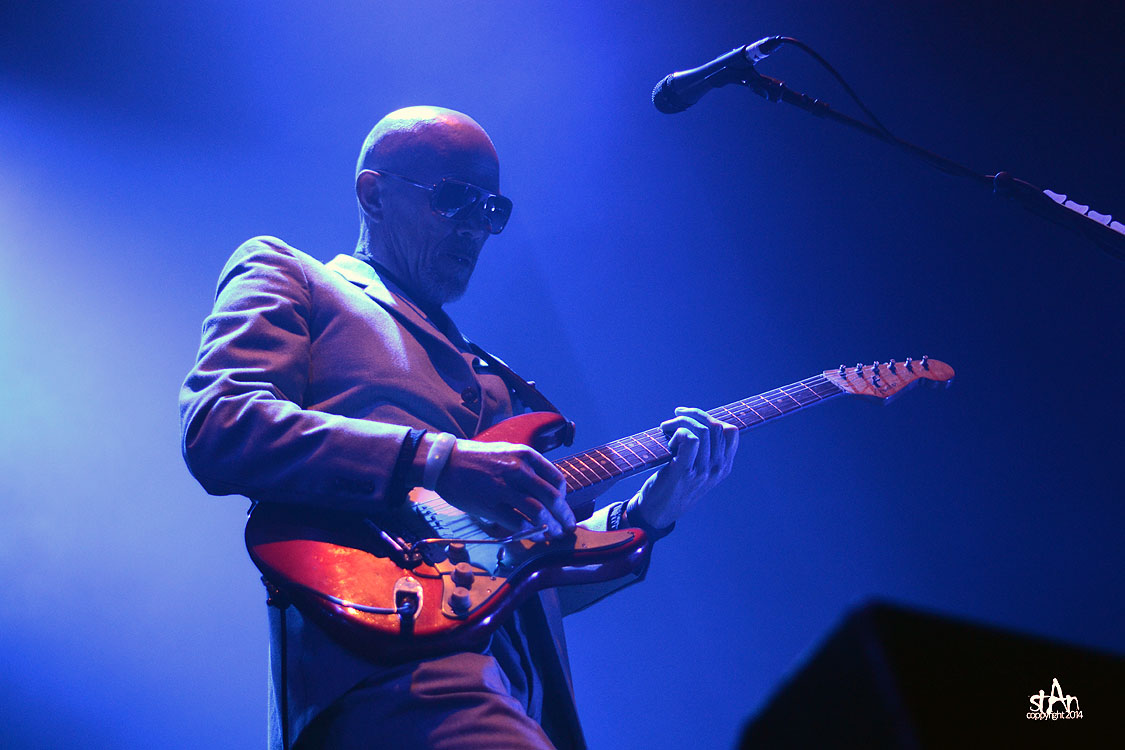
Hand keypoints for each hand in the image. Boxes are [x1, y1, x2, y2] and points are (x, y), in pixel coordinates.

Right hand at [429, 438, 575, 539]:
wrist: (445, 462)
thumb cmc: (477, 458)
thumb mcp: (507, 451)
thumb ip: (527, 466)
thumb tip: (546, 489)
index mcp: (525, 455)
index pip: (556, 479)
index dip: (563, 497)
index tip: (562, 506)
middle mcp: (517, 470)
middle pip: (551, 498)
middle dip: (564, 516)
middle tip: (568, 527)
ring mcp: (504, 488)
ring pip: (538, 512)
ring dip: (551, 527)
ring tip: (555, 535)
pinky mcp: (490, 506)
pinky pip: (518, 523)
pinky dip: (531, 532)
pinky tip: (535, 536)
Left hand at [628, 407, 738, 529]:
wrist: (657, 512)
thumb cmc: (675, 486)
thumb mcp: (699, 471)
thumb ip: (706, 452)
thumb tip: (700, 420)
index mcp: (724, 466)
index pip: (731, 431)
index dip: (710, 418)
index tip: (691, 416)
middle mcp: (717, 469)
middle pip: (715, 426)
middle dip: (693, 415)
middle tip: (675, 418)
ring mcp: (702, 471)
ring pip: (702, 430)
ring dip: (681, 421)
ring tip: (667, 428)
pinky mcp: (683, 472)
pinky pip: (689, 439)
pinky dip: (678, 432)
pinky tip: (668, 440)